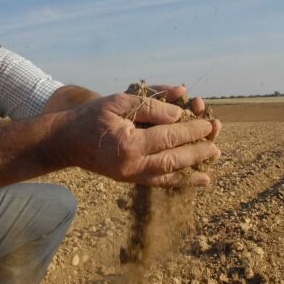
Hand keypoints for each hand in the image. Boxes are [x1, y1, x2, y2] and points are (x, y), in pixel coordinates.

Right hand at [52, 90, 220, 186]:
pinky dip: (179, 181)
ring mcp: (130, 175)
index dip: (192, 130)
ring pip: (169, 174)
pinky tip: (198, 180)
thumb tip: (179, 111)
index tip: (209, 123)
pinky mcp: (129, 180)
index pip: (170, 136)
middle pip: (174, 158)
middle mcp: (132, 164)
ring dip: (194, 168)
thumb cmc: (91, 117)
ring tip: (213, 161)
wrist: (66, 141)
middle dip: (198, 150)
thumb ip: (150, 105)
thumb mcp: (119, 101)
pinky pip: (159, 182)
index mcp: (129, 143)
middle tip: (217, 143)